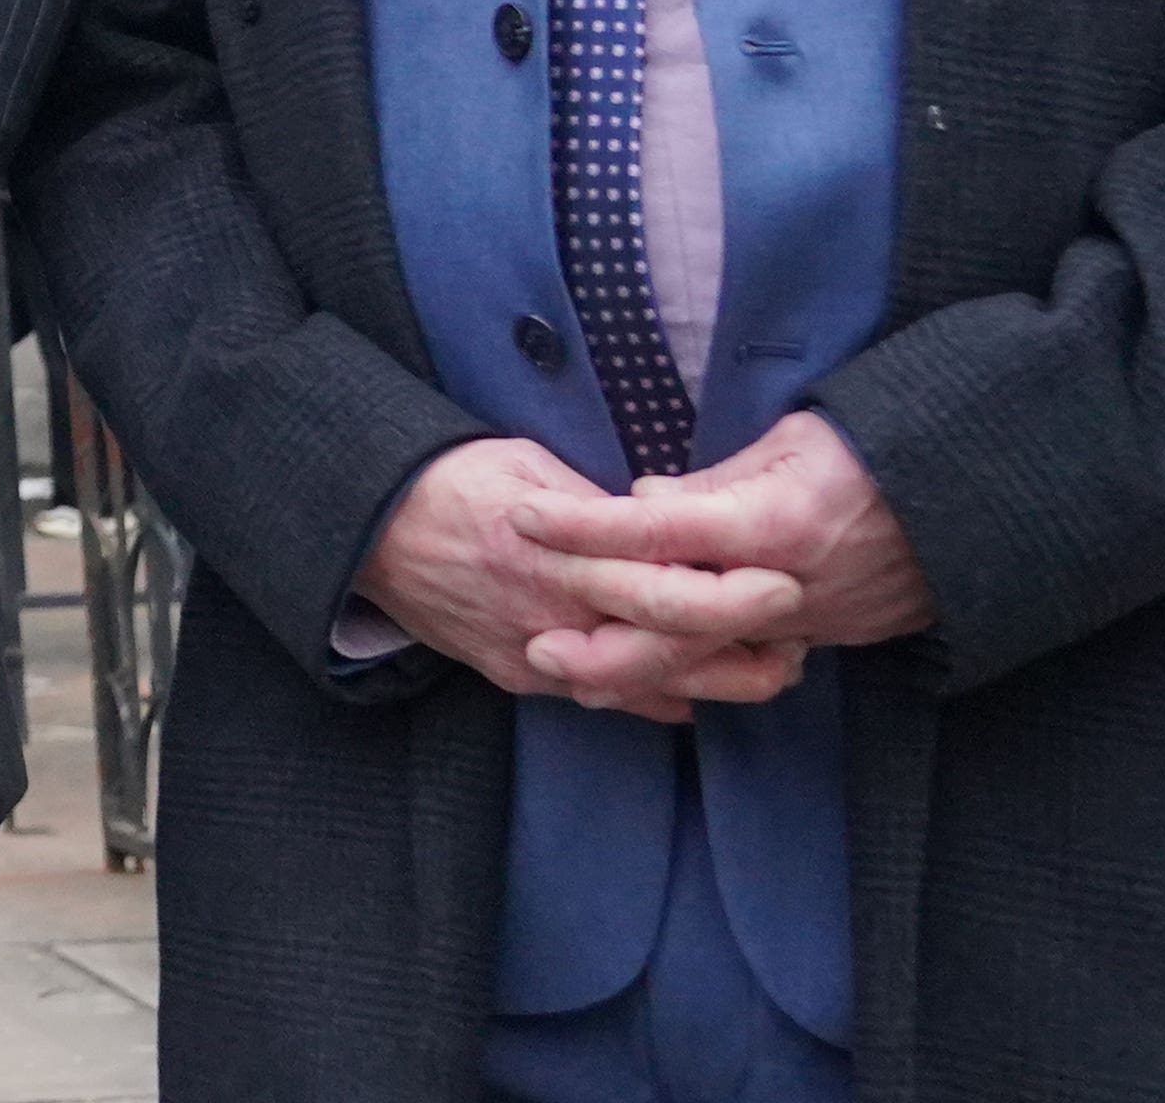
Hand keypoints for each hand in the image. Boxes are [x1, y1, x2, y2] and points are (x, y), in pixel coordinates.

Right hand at [355, 434, 807, 721]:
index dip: (733, 596)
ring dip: (710, 681)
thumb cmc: (453, 478)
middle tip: (798, 637)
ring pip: (641, 685)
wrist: (366, 526)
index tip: (787, 583)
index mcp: (563, 554)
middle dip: (743, 649)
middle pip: (667, 649)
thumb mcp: (532, 467)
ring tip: (767, 665)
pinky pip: (598, 697)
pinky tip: (694, 689)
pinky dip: (653, 696)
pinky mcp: (517, 674)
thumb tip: (662, 519)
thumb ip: (599, 506)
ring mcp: (535, 654)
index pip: (667, 588)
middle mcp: (555, 614)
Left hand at [515, 412, 932, 676]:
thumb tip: (641, 501)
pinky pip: (742, 668)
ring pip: (705, 665)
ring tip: (570, 675)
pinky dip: (689, 677)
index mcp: (769, 520)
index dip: (583, 526)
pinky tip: (640, 681)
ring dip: (634, 674)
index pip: (654, 530)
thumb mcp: (788, 442)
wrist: (969, 505)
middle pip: (673, 626)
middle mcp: (782, 583)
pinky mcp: (817, 642)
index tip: (524, 517)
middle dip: (598, 640)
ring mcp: (803, 623)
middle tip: (531, 642)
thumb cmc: (869, 453)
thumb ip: (710, 481)